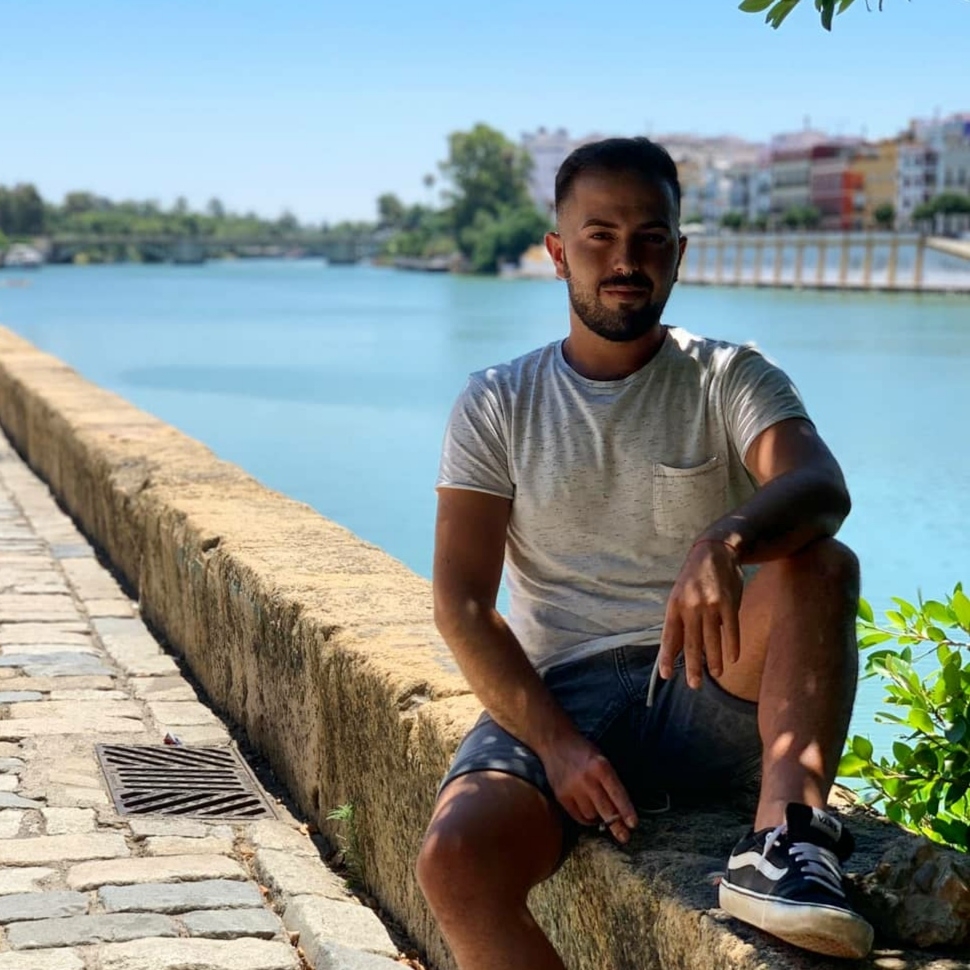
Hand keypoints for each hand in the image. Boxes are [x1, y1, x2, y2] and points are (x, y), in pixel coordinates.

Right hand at [540, 733, 637, 843]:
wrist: (555, 742)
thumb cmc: (583, 751)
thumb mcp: (602, 759)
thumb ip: (610, 781)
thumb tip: (621, 809)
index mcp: (600, 766)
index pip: (617, 793)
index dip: (626, 811)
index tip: (633, 824)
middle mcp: (586, 779)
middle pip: (605, 809)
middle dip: (616, 825)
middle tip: (624, 837)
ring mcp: (572, 789)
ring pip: (591, 815)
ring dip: (598, 816)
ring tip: (599, 809)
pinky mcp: (561, 796)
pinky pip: (578, 816)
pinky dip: (585, 817)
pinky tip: (588, 810)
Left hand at [659, 539, 742, 687]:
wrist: (715, 551)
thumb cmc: (695, 579)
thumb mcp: (680, 596)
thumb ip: (680, 622)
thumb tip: (676, 650)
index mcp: (675, 606)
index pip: (669, 637)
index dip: (667, 657)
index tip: (666, 675)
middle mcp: (691, 607)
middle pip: (692, 643)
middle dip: (693, 666)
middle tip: (694, 684)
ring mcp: (711, 605)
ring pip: (712, 639)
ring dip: (714, 660)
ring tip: (716, 674)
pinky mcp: (729, 602)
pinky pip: (732, 629)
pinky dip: (732, 645)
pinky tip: (733, 658)